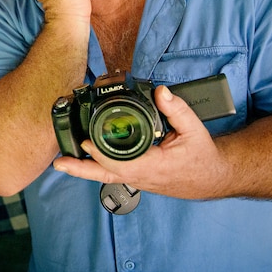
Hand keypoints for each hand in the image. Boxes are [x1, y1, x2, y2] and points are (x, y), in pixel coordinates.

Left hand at [52, 85, 230, 198]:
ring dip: (84, 169)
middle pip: (105, 175)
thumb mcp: (194, 129)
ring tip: (62, 161)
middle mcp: (142, 176)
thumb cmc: (202, 155)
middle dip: (81, 169)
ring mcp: (138, 179)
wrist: (212, 176)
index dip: (101, 154)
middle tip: (59, 162)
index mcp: (154, 166)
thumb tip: (160, 92)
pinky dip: (96, 168)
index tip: (86, 141)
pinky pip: (113, 174)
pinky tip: (82, 160)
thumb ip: (176, 109)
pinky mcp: (137, 177)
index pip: (121, 163)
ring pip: (106, 176)